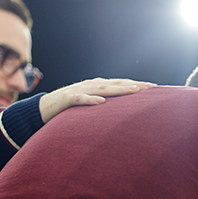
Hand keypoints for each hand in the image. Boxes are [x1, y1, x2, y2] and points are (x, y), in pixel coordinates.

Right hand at [39, 78, 155, 123]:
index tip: (155, 88)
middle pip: (116, 84)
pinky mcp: (66, 99)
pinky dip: (90, 100)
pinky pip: (79, 99)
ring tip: (134, 91)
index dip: (137, 85)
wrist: (42, 109)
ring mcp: (79, 90)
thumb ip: (106, 107)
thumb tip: (125, 115)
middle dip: (134, 85)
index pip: (120, 84)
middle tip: (152, 88)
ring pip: (102, 89)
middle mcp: (91, 85)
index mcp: (98, 86)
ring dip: (118, 90)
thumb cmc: (70, 109)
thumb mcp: (90, 106)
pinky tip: (101, 102)